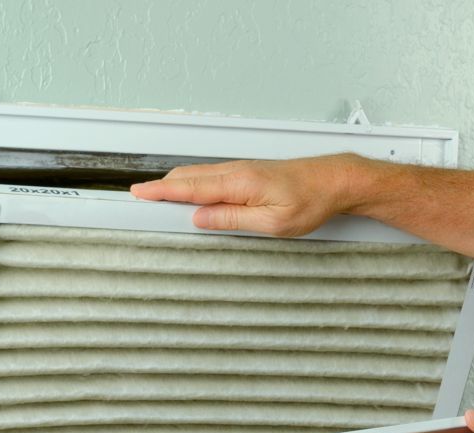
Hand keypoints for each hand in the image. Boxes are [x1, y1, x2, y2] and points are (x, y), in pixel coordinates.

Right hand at [129, 155, 366, 236]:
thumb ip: (232, 219)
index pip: (189, 188)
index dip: (160, 191)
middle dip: (161, 187)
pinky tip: (191, 192)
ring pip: (199, 175)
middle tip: (138, 198)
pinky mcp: (249, 172)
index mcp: (238, 183)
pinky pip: (212, 175)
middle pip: (188, 177)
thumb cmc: (312, 201)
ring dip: (176, 184)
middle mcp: (236, 171)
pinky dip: (193, 182)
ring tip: (157, 196)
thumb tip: (200, 219)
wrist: (336, 181)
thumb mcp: (272, 223)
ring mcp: (242, 169)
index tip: (138, 193)